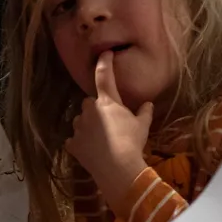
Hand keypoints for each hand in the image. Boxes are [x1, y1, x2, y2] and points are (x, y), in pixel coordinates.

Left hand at [65, 51, 151, 208]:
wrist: (117, 168)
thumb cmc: (132, 143)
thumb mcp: (143, 126)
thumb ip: (144, 113)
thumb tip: (148, 104)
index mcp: (107, 102)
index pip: (104, 76)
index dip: (104, 63)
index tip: (105, 53)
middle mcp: (89, 110)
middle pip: (89, 103)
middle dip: (96, 109)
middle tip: (109, 121)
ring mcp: (78, 127)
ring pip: (80, 120)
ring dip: (87, 125)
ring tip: (100, 139)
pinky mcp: (73, 144)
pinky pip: (74, 140)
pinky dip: (80, 143)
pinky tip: (90, 151)